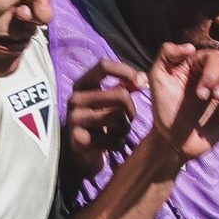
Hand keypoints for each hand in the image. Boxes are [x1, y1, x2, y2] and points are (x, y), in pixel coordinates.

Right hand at [64, 58, 148, 182]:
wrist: (81, 153)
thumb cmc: (99, 122)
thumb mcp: (108, 100)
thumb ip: (125, 85)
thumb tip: (143, 79)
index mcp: (81, 85)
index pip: (104, 66)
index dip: (126, 71)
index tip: (141, 82)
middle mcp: (75, 100)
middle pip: (120, 95)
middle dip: (132, 110)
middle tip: (130, 119)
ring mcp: (75, 120)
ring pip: (118, 118)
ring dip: (125, 128)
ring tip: (119, 133)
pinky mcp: (78, 141)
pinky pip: (113, 140)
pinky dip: (118, 144)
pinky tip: (112, 145)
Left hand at [144, 43, 218, 165]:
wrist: (173, 139)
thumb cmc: (164, 107)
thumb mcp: (157, 78)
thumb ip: (166, 54)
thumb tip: (191, 47)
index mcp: (200, 62)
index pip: (217, 56)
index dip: (212, 73)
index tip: (200, 94)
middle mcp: (217, 71)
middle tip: (215, 98)